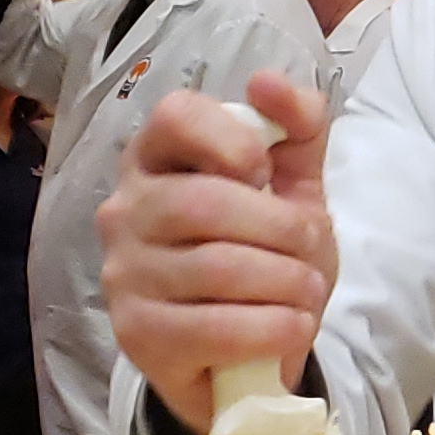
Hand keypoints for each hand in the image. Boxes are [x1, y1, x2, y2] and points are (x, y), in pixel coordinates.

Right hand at [103, 74, 335, 434]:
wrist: (249, 352)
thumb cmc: (264, 255)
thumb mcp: (292, 188)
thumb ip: (296, 130)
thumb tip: (268, 82)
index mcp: (157, 159)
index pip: (174, 115)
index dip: (232, 137)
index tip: (265, 172)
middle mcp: (125, 210)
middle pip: (205, 202)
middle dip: (281, 228)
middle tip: (310, 250)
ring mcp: (124, 275)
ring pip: (216, 267)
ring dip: (286, 282)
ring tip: (306, 293)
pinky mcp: (137, 336)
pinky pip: (214, 327)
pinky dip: (273, 327)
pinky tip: (292, 326)